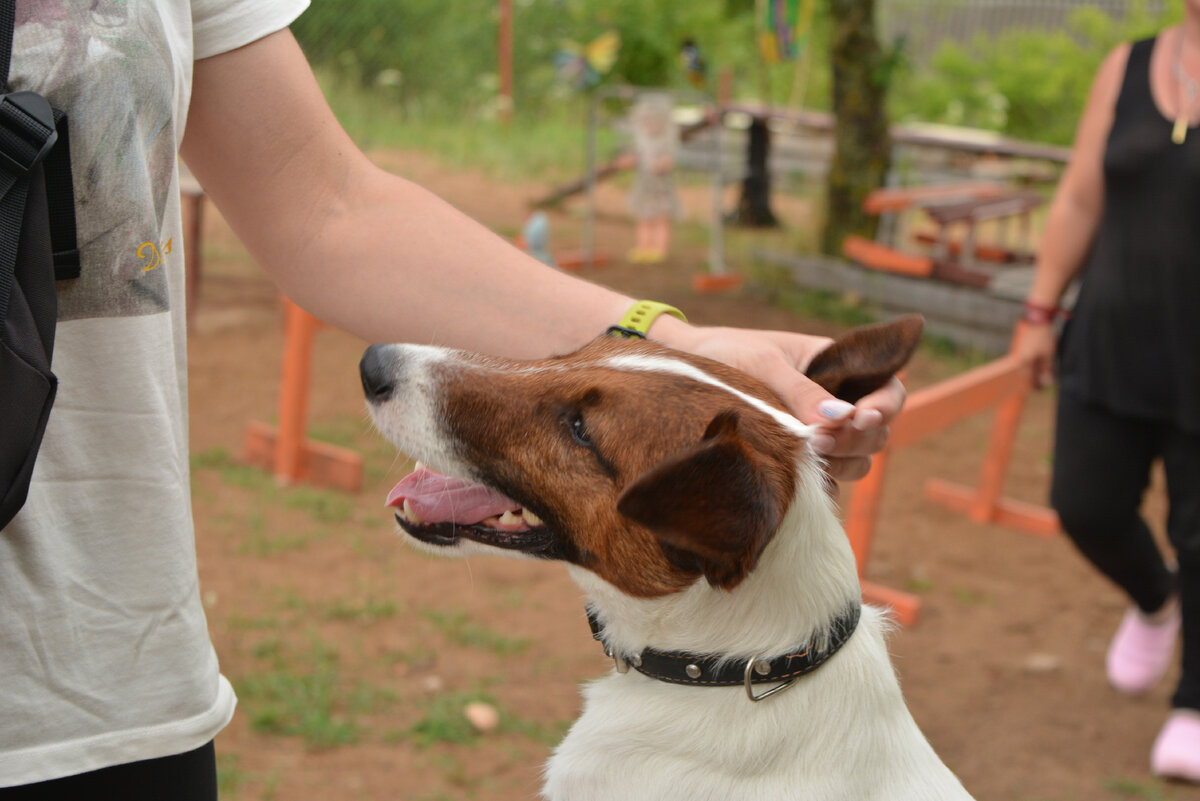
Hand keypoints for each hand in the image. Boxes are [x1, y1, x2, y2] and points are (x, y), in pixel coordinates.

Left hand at [663, 325, 905, 480]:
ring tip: (808, 452)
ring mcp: (822, 433)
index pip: (888, 390)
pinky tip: (798, 478)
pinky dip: (823, 483)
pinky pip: (828, 480)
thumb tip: (840, 418)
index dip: (886, 407)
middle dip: (858, 438)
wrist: (689, 369)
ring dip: (843, 462)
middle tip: (820, 440)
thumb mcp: (764, 364)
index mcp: (839, 368)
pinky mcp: (801, 458)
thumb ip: (800, 391)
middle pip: (877, 432)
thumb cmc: (728, 354)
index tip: (862, 417)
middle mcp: (837, 402)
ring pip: (858, 460)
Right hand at [1016, 322, 1056, 388]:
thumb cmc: (1044, 336)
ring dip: (1031, 374)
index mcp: (1026, 363)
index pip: (1029, 381)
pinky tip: (1036, 364)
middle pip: (1025, 376)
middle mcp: (1019, 360)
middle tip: (1043, 384)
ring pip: (1024, 369)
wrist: (1037, 319)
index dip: (1036, 388)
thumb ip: (1047, 369)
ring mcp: (1018, 354)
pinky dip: (1030, 366)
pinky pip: (1024, 362)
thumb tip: (1047, 383)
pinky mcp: (1020, 348)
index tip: (1043, 390)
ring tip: (1040, 375)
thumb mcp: (1049, 354)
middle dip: (1033, 381)